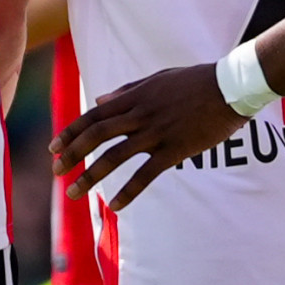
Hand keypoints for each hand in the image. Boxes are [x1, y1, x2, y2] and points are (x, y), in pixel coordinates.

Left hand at [54, 62, 247, 209]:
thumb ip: (126, 91)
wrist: (231, 87)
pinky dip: (128, 191)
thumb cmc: (196, 82)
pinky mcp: (175, 150)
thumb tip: (98, 100)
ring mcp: (156, 132)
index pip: (92, 116)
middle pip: (96, 136)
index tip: (53, 148)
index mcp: (134, 97)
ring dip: (90, 176)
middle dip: (71, 155)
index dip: (70, 133)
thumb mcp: (157, 80)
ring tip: (73, 193)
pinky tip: (113, 205)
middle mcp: (140, 114)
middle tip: (56, 172)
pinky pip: (146, 174)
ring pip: (114, 156)